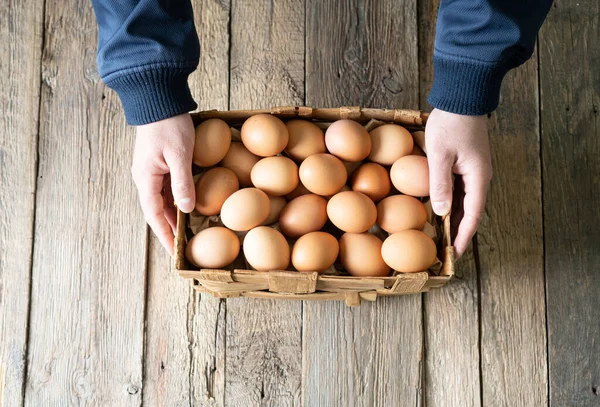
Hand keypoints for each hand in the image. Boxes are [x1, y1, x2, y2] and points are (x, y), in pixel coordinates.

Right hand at [132, 114, 195, 255]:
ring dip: (173, 217)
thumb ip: (182, 182)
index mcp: (146, 179)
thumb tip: (186, 210)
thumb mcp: (179, 154)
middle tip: (182, 249)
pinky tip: (187, 208)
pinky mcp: (159, 163)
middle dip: (169, 231)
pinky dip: (176, 201)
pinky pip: (166, 189)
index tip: (174, 253)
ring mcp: (151, 171)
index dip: (165, 235)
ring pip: (162, 201)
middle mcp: (145, 178)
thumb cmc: (169, 124)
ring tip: (186, 234)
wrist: (158, 97)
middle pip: (157, 212)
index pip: (154, 216)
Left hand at [425, 108, 492, 258]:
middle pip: (470, 211)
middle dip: (459, 231)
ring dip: (454, 218)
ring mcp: (474, 170)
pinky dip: (451, 202)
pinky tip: (438, 209)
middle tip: (445, 250)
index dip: (464, 235)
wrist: (463, 97)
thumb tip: (440, 213)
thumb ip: (440, 184)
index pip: (473, 214)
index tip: (455, 253)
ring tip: (441, 235)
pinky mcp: (466, 164)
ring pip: (464, 201)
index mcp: (478, 177)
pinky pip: (460, 190)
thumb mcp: (439, 155)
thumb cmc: (451, 124)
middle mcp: (480, 177)